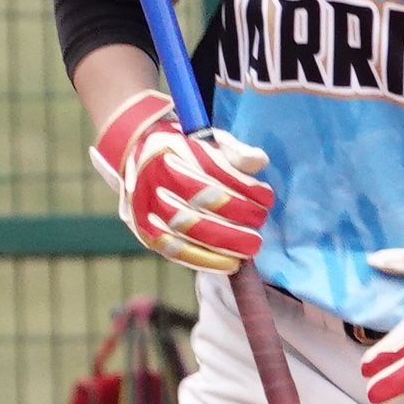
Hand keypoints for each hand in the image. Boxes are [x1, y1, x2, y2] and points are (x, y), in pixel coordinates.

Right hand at [88, 93, 272, 275]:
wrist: (137, 160)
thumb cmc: (183, 151)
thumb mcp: (207, 140)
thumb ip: (234, 150)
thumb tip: (259, 160)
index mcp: (171, 153)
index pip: (215, 174)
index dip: (245, 188)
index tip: (267, 198)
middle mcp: (155, 181)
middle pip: (203, 204)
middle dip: (239, 216)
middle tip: (260, 223)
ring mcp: (147, 209)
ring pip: (190, 232)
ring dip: (227, 243)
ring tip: (250, 246)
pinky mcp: (145, 232)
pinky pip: (177, 252)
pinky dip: (206, 261)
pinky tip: (229, 263)